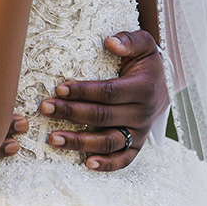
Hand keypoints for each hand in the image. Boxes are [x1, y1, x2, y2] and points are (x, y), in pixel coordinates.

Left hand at [39, 30, 167, 171]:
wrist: (162, 84)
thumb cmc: (144, 61)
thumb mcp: (143, 44)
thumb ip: (129, 40)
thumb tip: (110, 42)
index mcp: (143, 88)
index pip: (108, 92)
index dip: (83, 91)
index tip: (59, 88)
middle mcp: (142, 113)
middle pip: (102, 116)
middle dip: (71, 113)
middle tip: (44, 108)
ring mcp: (140, 132)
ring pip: (109, 141)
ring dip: (80, 142)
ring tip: (53, 138)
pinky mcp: (137, 145)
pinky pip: (124, 159)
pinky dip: (107, 164)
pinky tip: (86, 163)